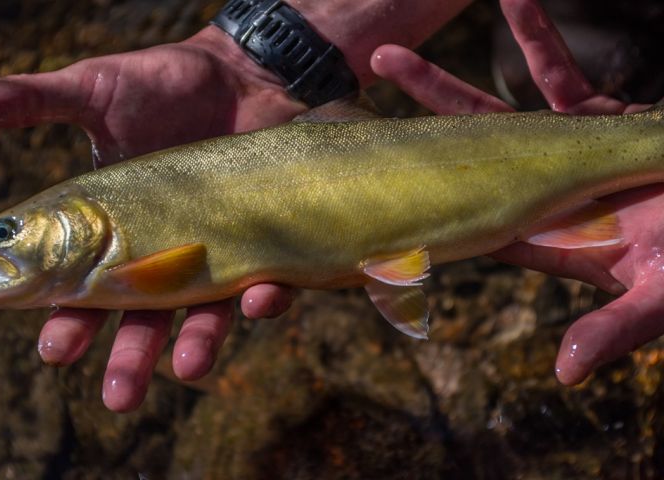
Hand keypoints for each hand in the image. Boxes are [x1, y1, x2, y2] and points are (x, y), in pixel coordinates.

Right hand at [0, 26, 297, 410]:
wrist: (240, 73)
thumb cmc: (162, 83)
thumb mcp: (96, 91)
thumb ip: (34, 101)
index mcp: (112, 225)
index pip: (82, 282)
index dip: (67, 317)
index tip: (54, 350)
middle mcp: (162, 246)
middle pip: (140, 312)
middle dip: (130, 355)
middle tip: (118, 396)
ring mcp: (214, 247)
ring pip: (201, 310)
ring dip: (194, 342)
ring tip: (187, 369)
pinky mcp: (263, 239)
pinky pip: (267, 278)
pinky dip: (263, 295)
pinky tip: (255, 300)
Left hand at [372, 0, 662, 384]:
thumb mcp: (660, 297)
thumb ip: (614, 329)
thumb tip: (564, 374)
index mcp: (538, 236)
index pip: (459, 221)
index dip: (412, 206)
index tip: (365, 181)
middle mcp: (536, 195)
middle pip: (456, 159)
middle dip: (409, 126)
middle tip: (361, 92)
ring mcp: (561, 157)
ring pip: (491, 113)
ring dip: (442, 83)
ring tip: (388, 52)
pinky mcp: (596, 124)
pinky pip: (559, 76)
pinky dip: (537, 39)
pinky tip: (513, 1)